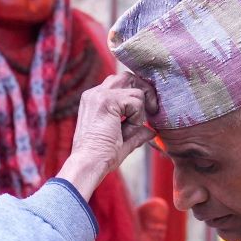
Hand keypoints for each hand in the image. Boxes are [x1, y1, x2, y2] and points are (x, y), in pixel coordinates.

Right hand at [56, 72, 157, 199]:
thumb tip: (151, 131)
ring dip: (140, 108)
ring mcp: (99, 95)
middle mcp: (95, 93)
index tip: (143, 114)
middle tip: (152, 110)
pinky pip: (136, 100)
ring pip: (134, 87)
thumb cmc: (102, 157)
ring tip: (133, 126)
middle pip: (127, 77)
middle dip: (143, 91)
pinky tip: (128, 129)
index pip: (120, 84)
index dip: (136, 96)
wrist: (89, 164)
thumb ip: (136, 132)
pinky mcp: (107, 100)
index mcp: (94, 100)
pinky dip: (138, 117)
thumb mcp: (123, 141)